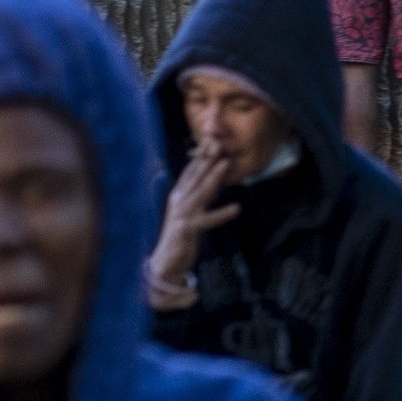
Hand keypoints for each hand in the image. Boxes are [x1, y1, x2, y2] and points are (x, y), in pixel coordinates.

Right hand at [146, 140, 241, 299]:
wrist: (166, 262)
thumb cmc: (181, 235)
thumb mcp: (191, 210)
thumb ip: (201, 195)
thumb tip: (216, 178)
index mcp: (178, 194)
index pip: (190, 170)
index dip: (201, 154)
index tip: (212, 138)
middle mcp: (178, 200)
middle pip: (195, 176)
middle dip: (207, 158)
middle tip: (219, 141)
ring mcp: (181, 214)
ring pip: (200, 192)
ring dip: (214, 177)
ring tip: (227, 163)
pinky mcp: (187, 229)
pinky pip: (207, 219)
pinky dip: (221, 214)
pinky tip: (236, 208)